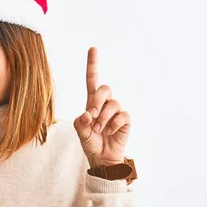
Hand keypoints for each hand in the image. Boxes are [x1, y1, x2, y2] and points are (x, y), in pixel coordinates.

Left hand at [73, 47, 130, 167]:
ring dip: (103, 118)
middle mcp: (105, 103)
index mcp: (92, 102)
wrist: (102, 157)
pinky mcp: (125, 120)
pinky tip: (109, 132)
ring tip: (99, 130)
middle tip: (92, 116)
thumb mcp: (80, 132)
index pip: (93, 79)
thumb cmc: (90, 142)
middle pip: (104, 88)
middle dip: (97, 101)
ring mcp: (116, 111)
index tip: (93, 49)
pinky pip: (122, 116)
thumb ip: (81, 122)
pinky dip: (113, 125)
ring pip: (113, 104)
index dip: (93, 64)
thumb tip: (88, 114)